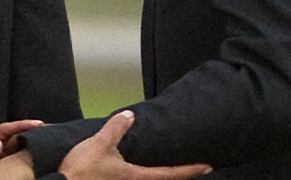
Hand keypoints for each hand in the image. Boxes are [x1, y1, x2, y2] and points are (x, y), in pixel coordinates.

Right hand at [58, 111, 210, 179]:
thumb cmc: (82, 171)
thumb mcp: (99, 144)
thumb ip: (116, 129)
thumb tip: (129, 115)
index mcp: (135, 175)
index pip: (170, 173)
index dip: (191, 169)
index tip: (208, 165)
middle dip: (177, 174)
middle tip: (193, 166)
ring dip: (158, 174)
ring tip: (168, 166)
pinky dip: (141, 174)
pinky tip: (136, 168)